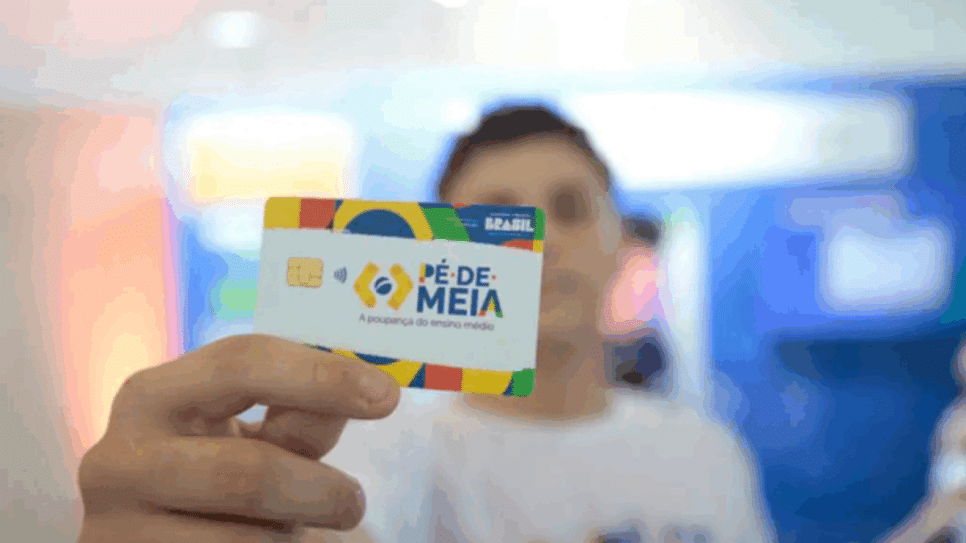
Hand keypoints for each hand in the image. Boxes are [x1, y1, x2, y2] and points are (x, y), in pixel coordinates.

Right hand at [76, 334, 399, 542]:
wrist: (141, 537)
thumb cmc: (208, 474)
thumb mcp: (244, 434)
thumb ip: (296, 414)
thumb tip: (369, 391)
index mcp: (153, 396)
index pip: (243, 364)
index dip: (323, 376)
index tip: (386, 397)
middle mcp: (120, 459)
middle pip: (249, 473)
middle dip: (321, 491)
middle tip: (355, 502)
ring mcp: (118, 530)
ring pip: (245, 542)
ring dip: (290, 539)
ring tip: (295, 530)